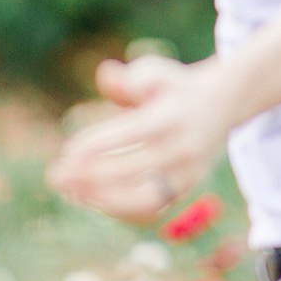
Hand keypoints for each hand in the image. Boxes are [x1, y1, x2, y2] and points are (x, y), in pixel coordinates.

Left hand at [47, 56, 234, 222]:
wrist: (224, 103)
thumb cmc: (175, 87)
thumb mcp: (156, 72)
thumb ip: (129, 77)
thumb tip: (105, 75)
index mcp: (173, 116)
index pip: (132, 134)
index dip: (98, 145)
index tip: (68, 151)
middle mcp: (183, 148)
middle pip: (132, 170)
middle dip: (90, 176)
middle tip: (56, 175)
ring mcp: (187, 173)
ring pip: (142, 198)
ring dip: (102, 199)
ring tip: (70, 192)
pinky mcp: (185, 189)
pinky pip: (150, 208)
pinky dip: (118, 208)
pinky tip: (91, 199)